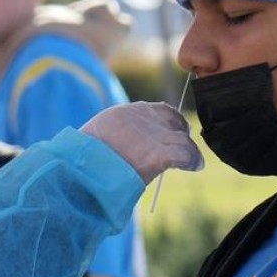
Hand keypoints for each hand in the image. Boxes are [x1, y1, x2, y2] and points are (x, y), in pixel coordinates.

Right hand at [81, 102, 202, 182]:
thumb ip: (121, 134)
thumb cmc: (86, 155)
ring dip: (189, 150)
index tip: (173, 133)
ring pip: (183, 139)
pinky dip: (192, 160)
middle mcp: (144, 118)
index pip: (161, 111)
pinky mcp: (158, 154)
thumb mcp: (102, 134)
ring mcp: (153, 135)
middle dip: (180, 133)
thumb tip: (126, 148)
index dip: (170, 122)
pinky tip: (194, 166)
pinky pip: (186, 154)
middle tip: (184, 147)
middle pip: (174, 121)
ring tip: (192, 160)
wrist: (82, 165)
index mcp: (129, 112)